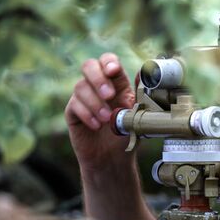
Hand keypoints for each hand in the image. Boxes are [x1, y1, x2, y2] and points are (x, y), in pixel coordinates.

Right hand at [65, 53, 135, 171]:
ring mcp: (83, 98)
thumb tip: (146, 71)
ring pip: (80, 87)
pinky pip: (74, 105)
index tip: (114, 71)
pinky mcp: (72, 112)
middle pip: (89, 66)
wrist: (113, 158)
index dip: (109, 62)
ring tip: (107, 119)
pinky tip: (97, 126)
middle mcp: (98, 86)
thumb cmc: (128, 133)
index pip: (108, 61)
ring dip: (95, 102)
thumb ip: (140, 93)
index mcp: (117, 83)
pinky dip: (86, 114)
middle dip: (99, 79)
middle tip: (110, 95)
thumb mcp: (138, 112)